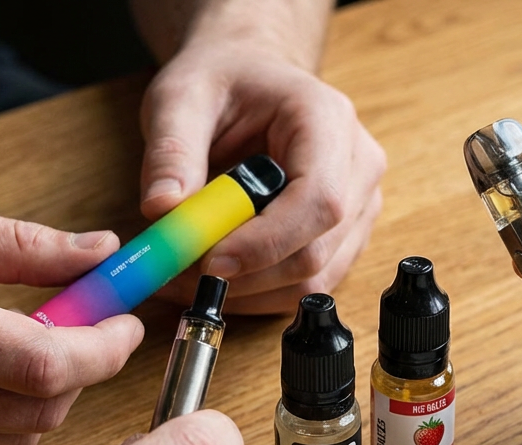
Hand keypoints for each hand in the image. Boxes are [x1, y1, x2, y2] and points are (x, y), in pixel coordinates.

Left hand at [136, 38, 385, 313]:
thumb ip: (170, 153)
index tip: (207, 260)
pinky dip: (257, 292)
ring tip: (188, 271)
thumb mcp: (180, 98)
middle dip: (246, 274)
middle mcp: (358, 167)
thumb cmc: (223, 80)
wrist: (250, 76)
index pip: (319, 201)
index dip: (266, 243)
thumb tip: (163, 212)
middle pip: (318, 250)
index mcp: (328, 121)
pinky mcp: (345, 237)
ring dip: (248, 291)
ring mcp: (359, 206)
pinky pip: (307, 284)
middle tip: (180, 272)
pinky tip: (216, 273)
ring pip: (314, 279)